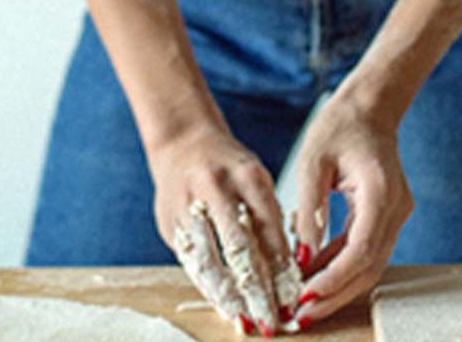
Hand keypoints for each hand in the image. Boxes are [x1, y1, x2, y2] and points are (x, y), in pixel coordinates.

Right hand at [148, 127, 302, 336]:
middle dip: (257, 289)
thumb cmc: (229, 167)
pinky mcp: (168, 221)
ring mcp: (187, 205)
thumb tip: (287, 270)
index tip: (293, 295)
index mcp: (247, 175)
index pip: (268, 229)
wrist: (183, 142)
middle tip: (271, 319)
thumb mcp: (257, 180)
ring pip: (210, 259)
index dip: (281, 266)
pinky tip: (222, 304)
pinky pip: (190, 260)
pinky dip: (208, 285)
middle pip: (239, 248)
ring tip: (245, 319)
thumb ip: (269, 219)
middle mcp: (215, 188)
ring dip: (229, 295)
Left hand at [289, 95, 414, 328]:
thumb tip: (299, 257)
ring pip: (371, 265)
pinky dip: (341, 267)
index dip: (334, 279)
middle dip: (335, 294)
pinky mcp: (388, 217)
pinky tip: (313, 276)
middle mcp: (396, 207)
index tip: (305, 296)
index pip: (361, 250)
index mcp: (380, 191)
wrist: (370, 108)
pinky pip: (367, 251)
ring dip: (338, 287)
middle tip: (301, 315)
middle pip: (370, 267)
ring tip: (303, 303)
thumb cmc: (340, 126)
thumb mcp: (312, 164)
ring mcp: (396, 214)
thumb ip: (307, 211)